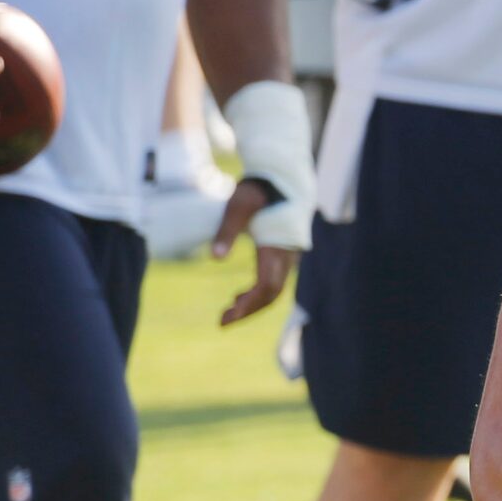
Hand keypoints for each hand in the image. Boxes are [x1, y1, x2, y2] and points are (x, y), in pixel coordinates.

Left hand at [210, 183, 295, 324]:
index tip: (228, 316)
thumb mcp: (238, 205)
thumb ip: (226, 231)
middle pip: (271, 294)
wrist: (283, 178)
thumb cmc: (259, 189)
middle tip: (222, 322)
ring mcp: (286, 257)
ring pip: (273, 290)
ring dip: (251, 304)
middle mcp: (285, 257)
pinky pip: (273, 281)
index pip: (266, 287)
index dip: (248, 305)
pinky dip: (257, 293)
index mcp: (276, 248)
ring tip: (227, 312)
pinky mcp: (282, 255)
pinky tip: (239, 297)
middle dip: (248, 310)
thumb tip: (214, 257)